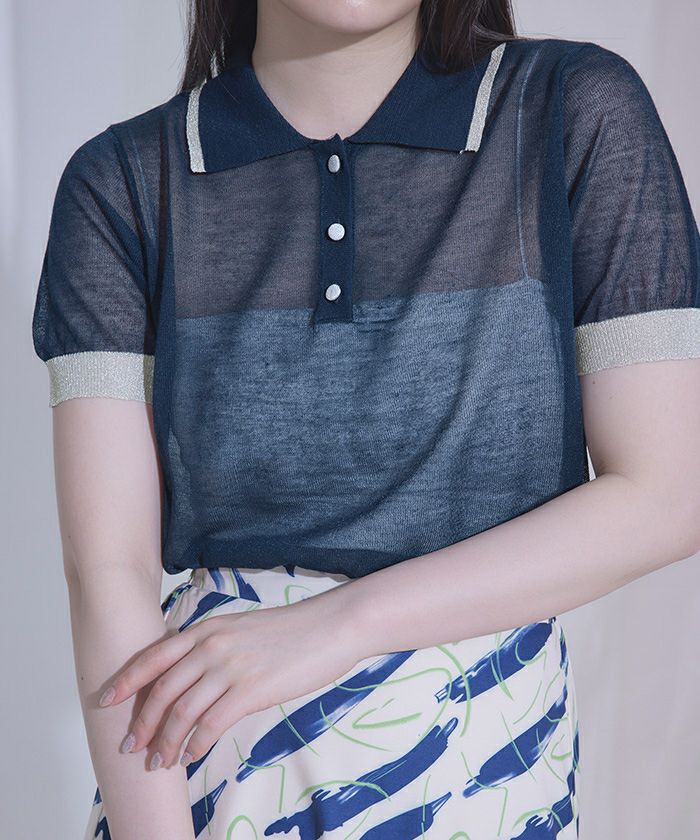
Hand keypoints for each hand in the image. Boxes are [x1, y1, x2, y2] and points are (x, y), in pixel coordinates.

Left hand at [97, 587, 361, 769]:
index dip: (126, 680)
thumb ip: (213, 646)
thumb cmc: (290, 631)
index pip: (155, 655)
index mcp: (208, 628)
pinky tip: (190, 756)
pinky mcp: (251, 689)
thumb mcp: (242, 628)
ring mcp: (231, 667)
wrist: (330, 627)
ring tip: (158, 762)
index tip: (106, 700)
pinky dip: (195, 744)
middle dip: (141, 722)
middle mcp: (212, 645)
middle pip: (162, 688)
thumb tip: (191, 675)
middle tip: (129, 746)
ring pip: (182, 711)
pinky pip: (211, 723)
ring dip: (165, 741)